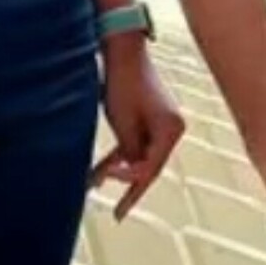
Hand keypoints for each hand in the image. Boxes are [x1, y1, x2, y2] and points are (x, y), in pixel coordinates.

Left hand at [91, 40, 184, 219]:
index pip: (152, 168)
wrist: (123, 51)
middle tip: (116, 213)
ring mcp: (161, 122)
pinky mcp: (148, 117)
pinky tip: (101, 170)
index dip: (131, 183)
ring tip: (94, 185)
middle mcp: (171, 128)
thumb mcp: (124, 123)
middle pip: (149, 164)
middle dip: (127, 183)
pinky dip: (120, 154)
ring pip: (139, 154)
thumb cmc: (123, 85)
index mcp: (171, 130)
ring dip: (118, 169)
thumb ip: (131, 150)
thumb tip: (132, 169)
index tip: (109, 185)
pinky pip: (135, 142)